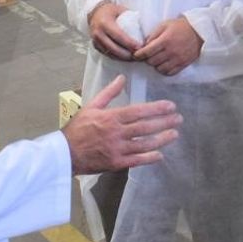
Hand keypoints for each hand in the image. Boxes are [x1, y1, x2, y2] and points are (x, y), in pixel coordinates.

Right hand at [62, 76, 181, 174]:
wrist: (64, 153)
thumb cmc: (77, 128)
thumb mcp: (91, 106)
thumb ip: (109, 93)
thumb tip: (122, 78)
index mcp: (111, 117)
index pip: (139, 111)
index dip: (156, 109)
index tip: (171, 106)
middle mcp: (116, 133)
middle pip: (145, 127)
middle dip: (164, 122)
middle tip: (179, 118)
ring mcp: (117, 149)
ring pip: (144, 144)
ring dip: (161, 139)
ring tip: (175, 134)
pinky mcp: (115, 163)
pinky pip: (136, 161)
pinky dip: (149, 158)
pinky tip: (160, 155)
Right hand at [89, 1, 142, 60]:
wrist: (95, 12)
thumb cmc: (110, 11)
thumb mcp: (121, 10)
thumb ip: (131, 18)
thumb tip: (144, 27)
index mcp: (105, 23)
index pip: (118, 35)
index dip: (129, 43)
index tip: (139, 47)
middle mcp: (98, 33)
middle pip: (114, 48)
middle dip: (127, 54)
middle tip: (138, 55)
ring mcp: (95, 41)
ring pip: (110, 53)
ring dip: (123, 58)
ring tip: (134, 58)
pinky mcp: (95, 46)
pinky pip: (107, 54)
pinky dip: (117, 57)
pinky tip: (126, 58)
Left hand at [133, 17, 203, 75]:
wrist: (199, 31)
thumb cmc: (181, 26)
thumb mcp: (164, 25)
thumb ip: (153, 35)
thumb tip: (144, 45)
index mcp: (165, 40)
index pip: (147, 52)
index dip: (139, 55)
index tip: (136, 55)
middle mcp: (171, 51)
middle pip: (152, 62)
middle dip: (147, 59)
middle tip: (148, 55)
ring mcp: (177, 59)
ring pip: (160, 69)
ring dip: (156, 65)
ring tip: (157, 59)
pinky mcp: (183, 64)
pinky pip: (169, 73)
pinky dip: (164, 70)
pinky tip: (164, 63)